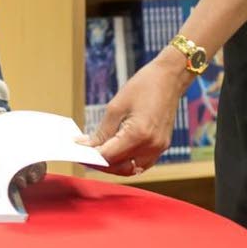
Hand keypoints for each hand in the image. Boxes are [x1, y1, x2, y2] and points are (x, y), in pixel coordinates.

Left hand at [86, 55, 185, 175]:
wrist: (169, 78)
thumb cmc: (143, 86)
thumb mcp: (116, 106)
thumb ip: (102, 131)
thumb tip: (87, 146)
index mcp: (138, 134)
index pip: (108, 156)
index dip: (90, 156)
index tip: (76, 152)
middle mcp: (150, 146)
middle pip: (119, 166)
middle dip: (100, 163)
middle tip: (85, 154)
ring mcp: (158, 148)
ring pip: (130, 169)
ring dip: (113, 166)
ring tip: (98, 154)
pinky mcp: (162, 146)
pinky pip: (142, 163)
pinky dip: (127, 162)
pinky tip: (116, 152)